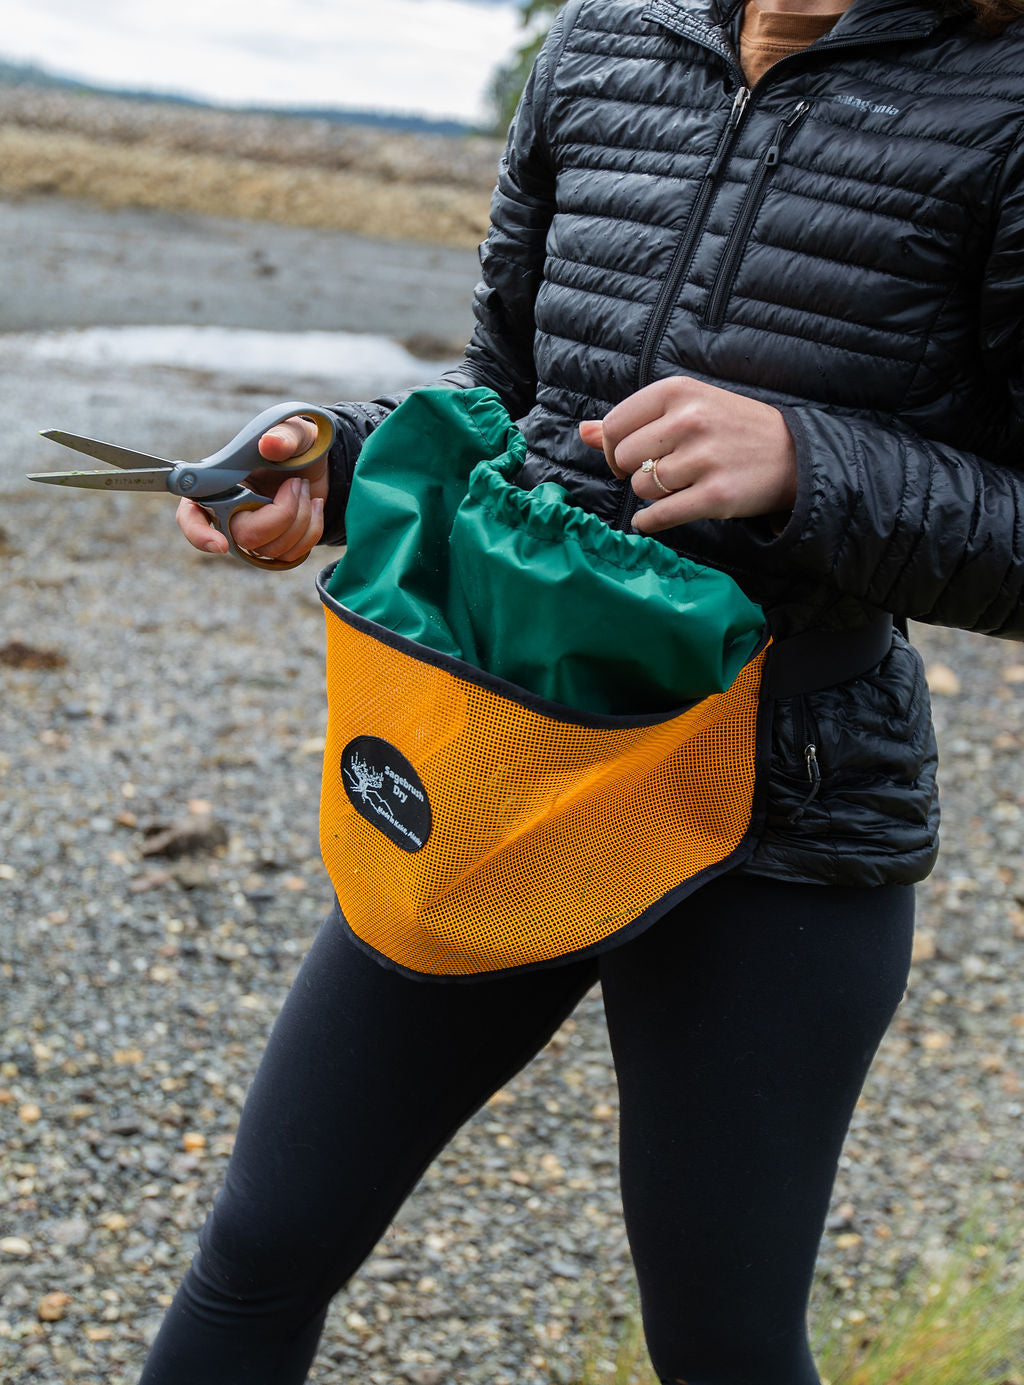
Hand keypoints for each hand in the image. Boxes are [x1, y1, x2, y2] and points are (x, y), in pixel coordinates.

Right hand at [176, 414, 327, 563]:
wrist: (317, 463)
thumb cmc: (295, 444)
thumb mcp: (294, 432)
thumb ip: (283, 435)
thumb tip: (270, 444)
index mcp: (219, 482)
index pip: (191, 515)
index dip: (199, 533)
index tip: (220, 544)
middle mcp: (230, 511)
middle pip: (243, 536)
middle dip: (281, 514)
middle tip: (296, 483)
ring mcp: (253, 531)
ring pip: (270, 549)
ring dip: (300, 518)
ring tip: (304, 487)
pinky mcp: (275, 545)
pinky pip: (291, 555)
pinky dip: (311, 531)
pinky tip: (314, 505)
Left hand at [579, 377, 796, 534]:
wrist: (793, 453)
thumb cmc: (731, 428)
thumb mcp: (686, 407)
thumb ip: (632, 419)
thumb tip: (582, 432)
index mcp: (677, 391)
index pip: (614, 425)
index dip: (612, 448)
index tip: (628, 457)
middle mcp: (689, 420)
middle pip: (623, 458)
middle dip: (631, 472)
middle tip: (654, 473)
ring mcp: (703, 458)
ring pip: (640, 488)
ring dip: (648, 495)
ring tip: (674, 487)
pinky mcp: (715, 496)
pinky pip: (658, 516)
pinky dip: (648, 523)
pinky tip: (653, 519)